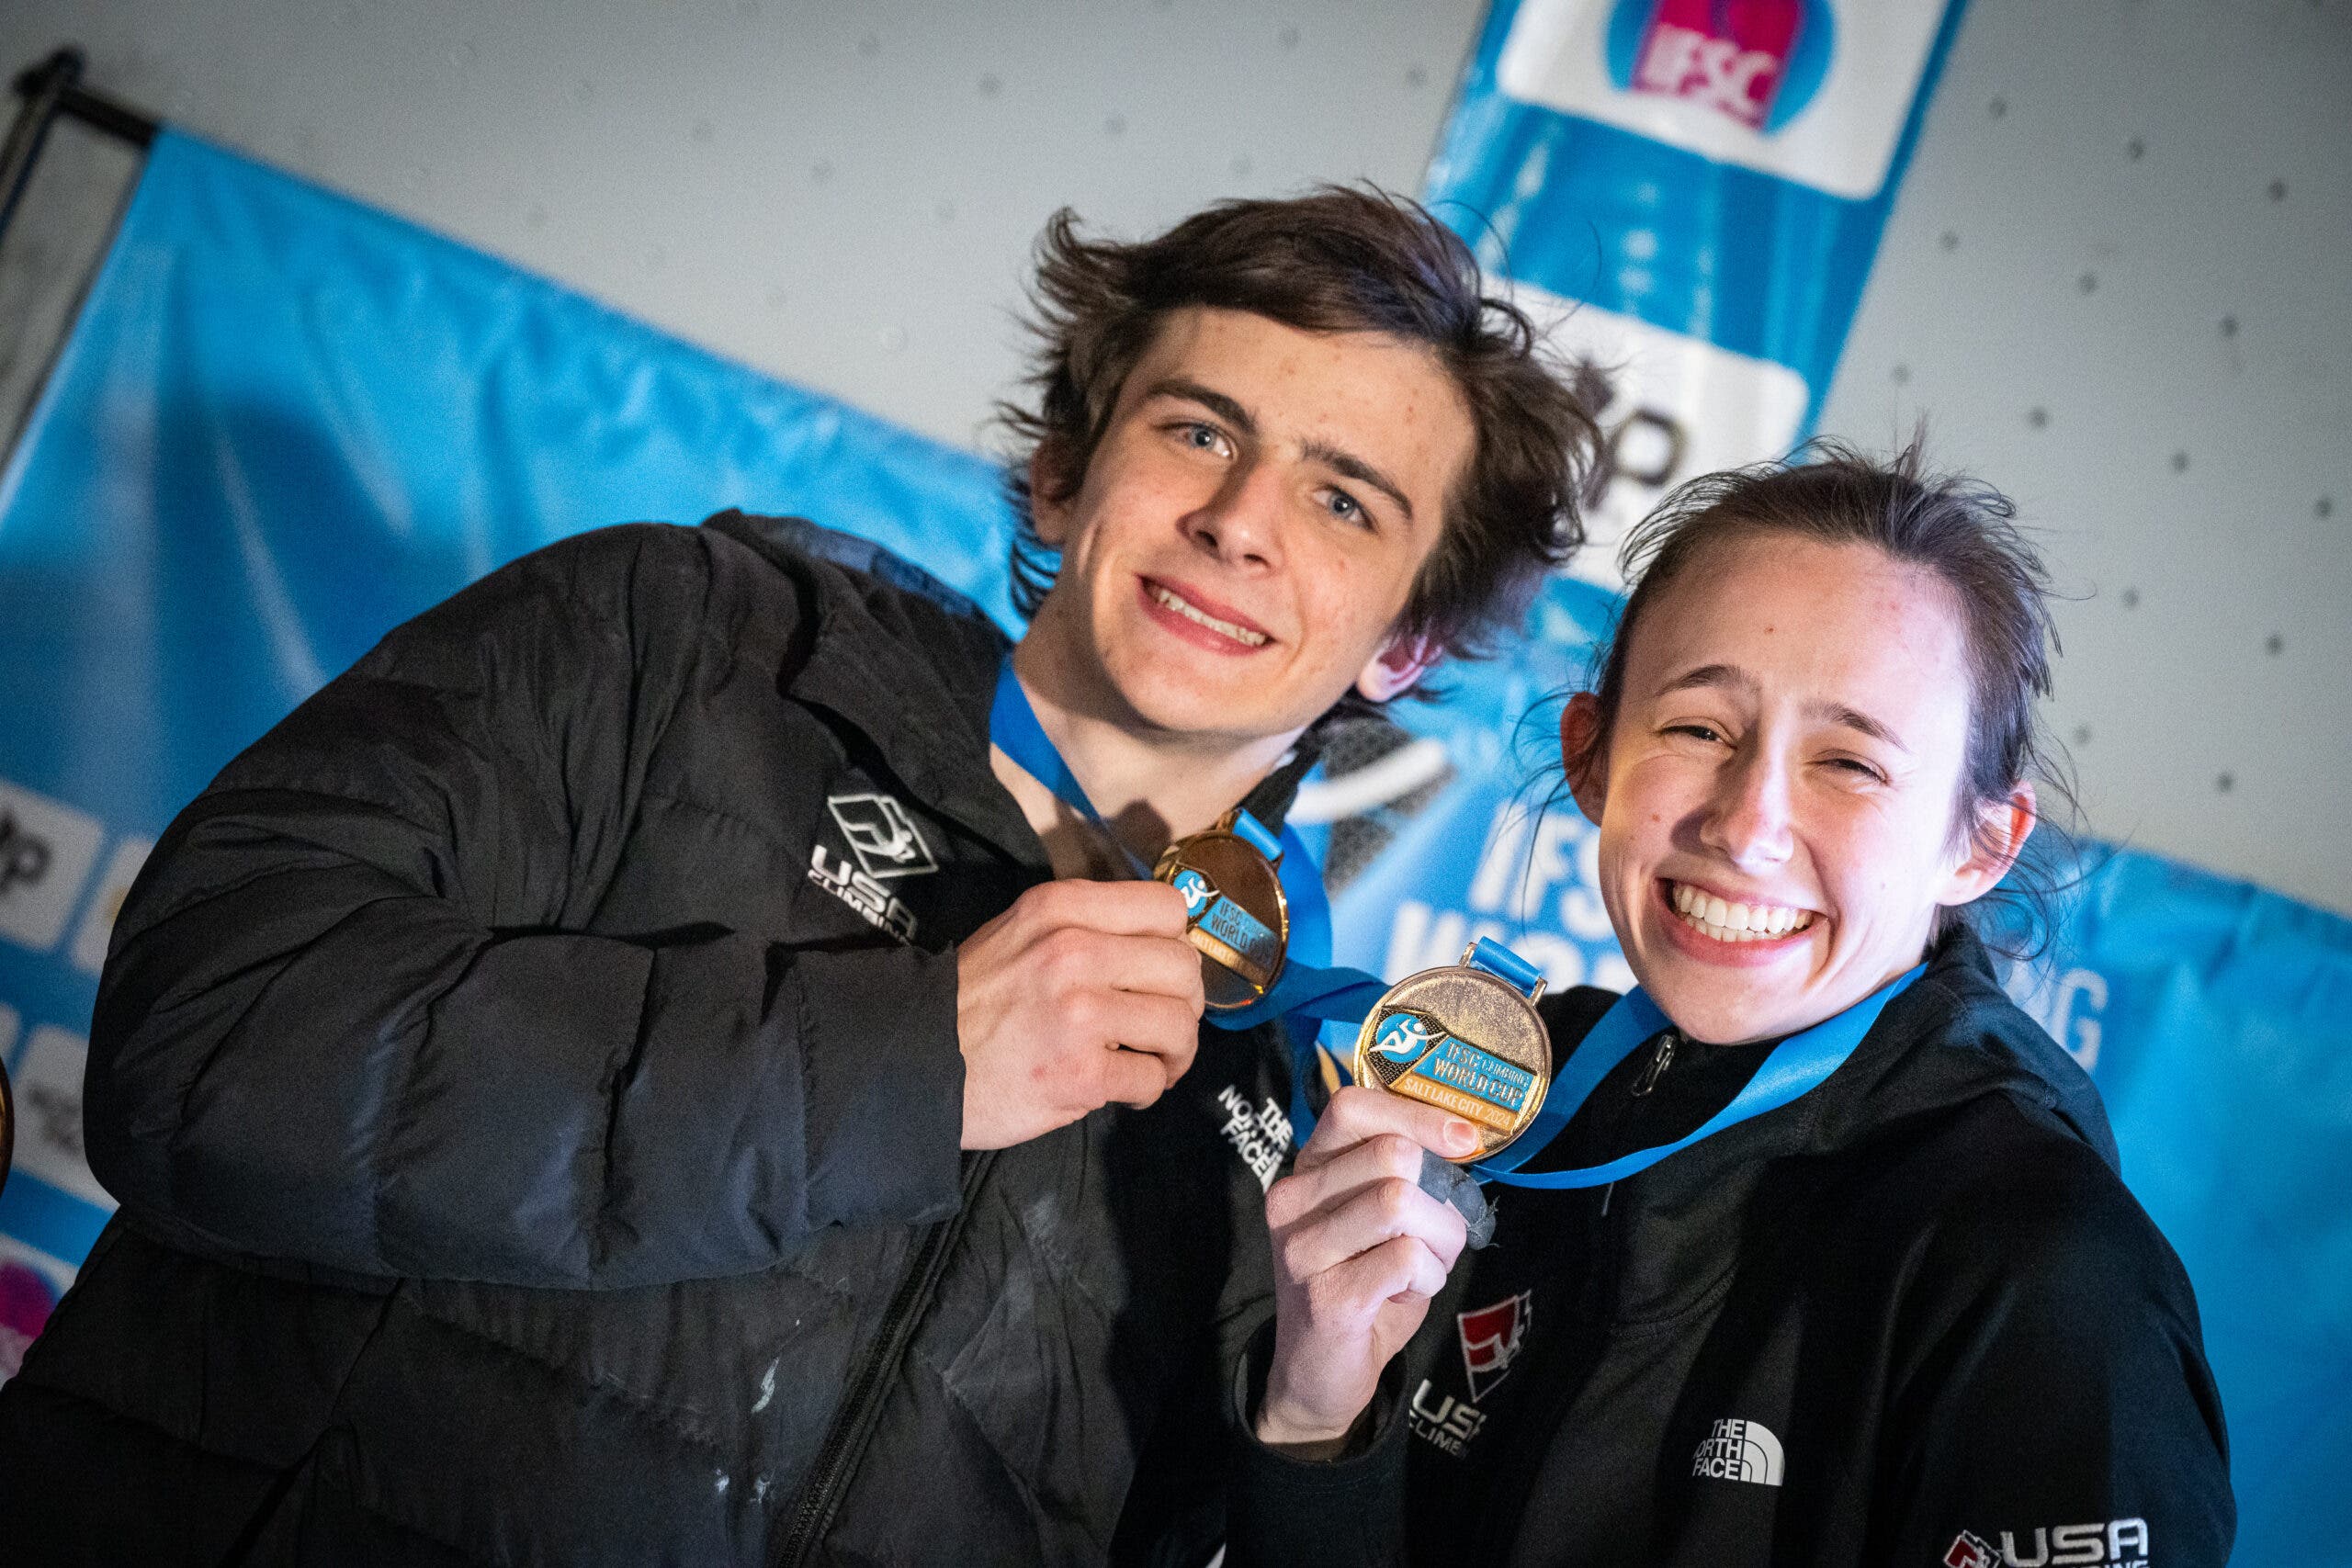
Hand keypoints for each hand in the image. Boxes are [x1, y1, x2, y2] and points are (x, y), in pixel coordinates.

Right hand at [955, 879, 1205, 1148]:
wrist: (914, 1060)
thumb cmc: (972, 1000)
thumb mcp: (1022, 931)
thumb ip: (1087, 925)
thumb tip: (1162, 945)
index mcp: (1062, 908)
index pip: (1169, 907)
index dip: (1176, 944)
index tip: (1160, 972)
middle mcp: (1075, 951)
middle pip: (1184, 968)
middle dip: (1184, 1004)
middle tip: (1161, 1026)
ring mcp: (1079, 1013)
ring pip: (1179, 1025)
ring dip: (1175, 1052)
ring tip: (1151, 1061)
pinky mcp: (1080, 1073)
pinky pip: (1152, 1079)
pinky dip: (1148, 1089)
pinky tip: (1124, 1089)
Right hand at [1256, 1087, 1477, 1450]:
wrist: (1318, 1375)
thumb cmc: (1362, 1284)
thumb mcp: (1376, 1218)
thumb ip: (1404, 1175)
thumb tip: (1465, 1137)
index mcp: (1307, 1170)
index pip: (1353, 1106)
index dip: (1417, 1114)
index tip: (1464, 1139)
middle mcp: (1292, 1200)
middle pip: (1392, 1154)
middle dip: (1440, 1197)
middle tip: (1439, 1237)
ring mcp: (1304, 1249)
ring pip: (1402, 1202)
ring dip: (1439, 1240)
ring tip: (1423, 1268)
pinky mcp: (1328, 1297)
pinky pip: (1408, 1258)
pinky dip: (1429, 1277)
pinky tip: (1407, 1294)